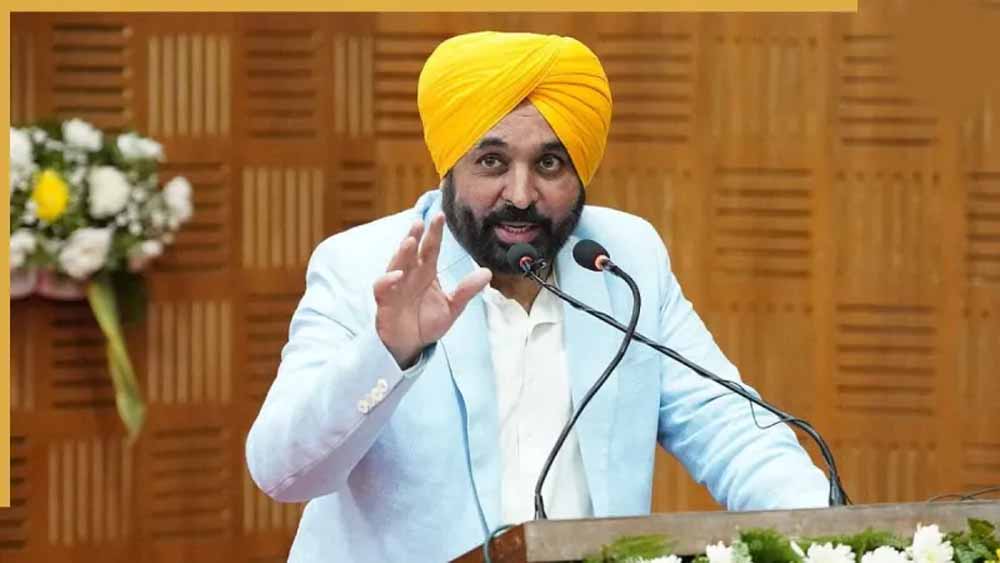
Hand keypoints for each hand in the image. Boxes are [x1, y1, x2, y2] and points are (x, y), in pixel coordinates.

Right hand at [374, 213, 491, 367]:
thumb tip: (487, 273)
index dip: (435, 233)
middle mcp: (410, 274)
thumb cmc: (427, 323)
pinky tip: (397, 274)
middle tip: (420, 221)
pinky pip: (383, 287)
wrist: (411, 345)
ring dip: (402, 253)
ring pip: (397, 264)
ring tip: (409, 241)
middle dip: (415, 236)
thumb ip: (467, 290)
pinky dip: (389, 280)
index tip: (440, 215)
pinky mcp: (385, 300)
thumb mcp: (452, 307)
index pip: (431, 248)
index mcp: (426, 272)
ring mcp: (396, 286)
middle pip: (412, 251)